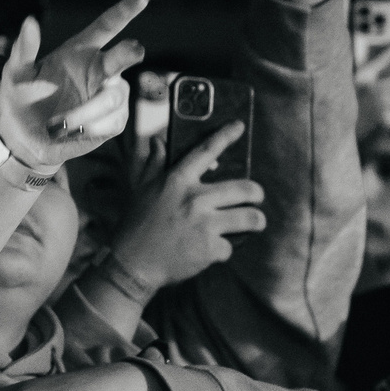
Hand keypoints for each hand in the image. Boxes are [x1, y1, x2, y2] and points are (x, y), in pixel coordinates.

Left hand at [0, 0, 147, 166]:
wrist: (25, 138)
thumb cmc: (21, 99)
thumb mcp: (16, 73)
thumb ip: (24, 48)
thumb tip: (29, 21)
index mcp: (79, 50)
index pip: (107, 26)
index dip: (125, 11)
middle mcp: (99, 69)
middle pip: (126, 55)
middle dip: (129, 52)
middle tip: (132, 50)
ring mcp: (109, 93)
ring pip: (114, 96)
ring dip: (86, 111)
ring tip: (58, 124)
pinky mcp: (114, 120)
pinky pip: (113, 120)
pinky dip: (91, 127)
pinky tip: (74, 131)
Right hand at [106, 118, 265, 298]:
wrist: (132, 264)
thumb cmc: (135, 225)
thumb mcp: (140, 188)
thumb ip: (153, 163)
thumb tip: (157, 141)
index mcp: (177, 181)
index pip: (205, 151)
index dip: (225, 136)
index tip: (239, 126)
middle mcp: (194, 199)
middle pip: (243, 189)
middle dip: (257, 193)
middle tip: (257, 197)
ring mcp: (204, 225)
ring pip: (248, 218)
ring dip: (256, 221)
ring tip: (256, 223)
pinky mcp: (209, 249)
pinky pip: (231, 246)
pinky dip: (224, 250)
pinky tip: (214, 250)